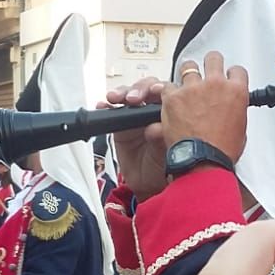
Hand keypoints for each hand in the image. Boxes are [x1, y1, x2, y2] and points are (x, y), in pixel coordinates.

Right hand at [100, 76, 167, 199]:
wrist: (151, 185)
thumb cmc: (166, 166)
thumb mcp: (168, 153)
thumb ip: (162, 139)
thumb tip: (156, 128)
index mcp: (172, 113)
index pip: (167, 93)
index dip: (160, 89)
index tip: (155, 91)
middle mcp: (154, 111)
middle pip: (146, 89)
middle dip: (138, 89)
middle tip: (132, 98)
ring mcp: (136, 117)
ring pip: (129, 96)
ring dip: (122, 93)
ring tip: (115, 98)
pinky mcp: (121, 126)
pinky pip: (113, 112)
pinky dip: (106, 107)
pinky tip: (103, 106)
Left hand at [162, 51, 247, 161]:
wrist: (203, 161)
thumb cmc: (221, 151)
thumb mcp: (240, 129)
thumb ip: (234, 110)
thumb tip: (230, 109)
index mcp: (236, 91)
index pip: (236, 70)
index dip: (230, 74)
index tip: (226, 78)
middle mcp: (215, 84)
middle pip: (213, 58)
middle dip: (209, 63)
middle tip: (206, 72)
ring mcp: (193, 88)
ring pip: (188, 67)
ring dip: (187, 75)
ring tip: (186, 86)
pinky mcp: (173, 96)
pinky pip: (168, 86)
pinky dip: (169, 93)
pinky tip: (171, 102)